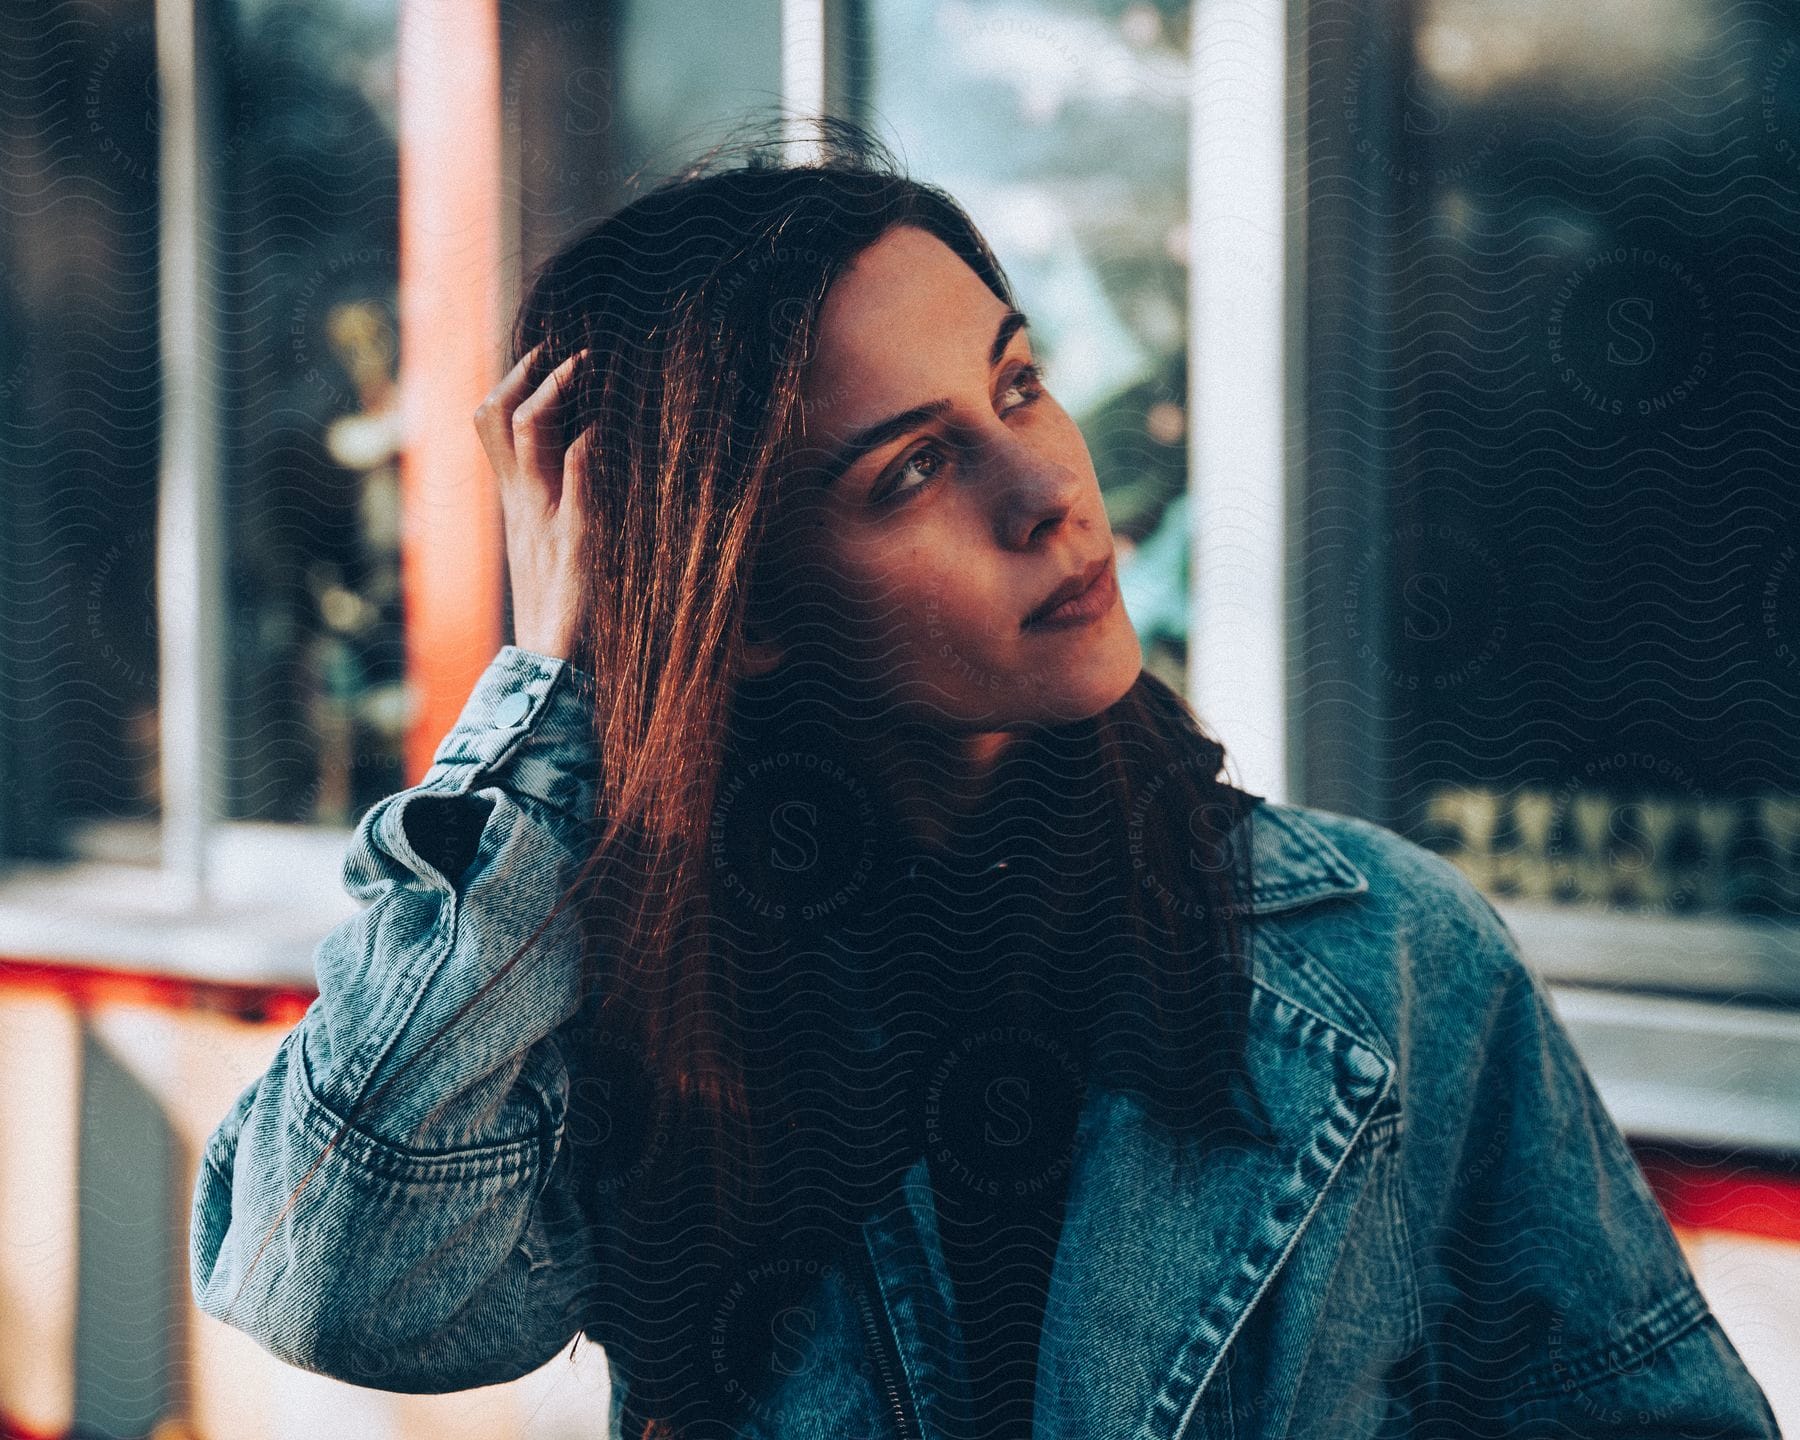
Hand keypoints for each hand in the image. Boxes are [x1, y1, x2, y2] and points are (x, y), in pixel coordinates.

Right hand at [473, 344, 592, 661]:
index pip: (490, 426)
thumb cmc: (561, 609)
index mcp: (515, 503)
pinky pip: (577, 474)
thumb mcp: (549, 549)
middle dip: (525, 372)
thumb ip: (559, 506)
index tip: (542, 354)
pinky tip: (609, 424)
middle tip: (561, 347)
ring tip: (586, 363)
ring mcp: (545, 516)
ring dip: (557, 389)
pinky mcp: (577, 537)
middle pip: (495, 416)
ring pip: (529, 431)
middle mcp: (522, 502)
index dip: (509, 382)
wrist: (552, 667)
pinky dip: (590, 442)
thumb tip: (584, 463)